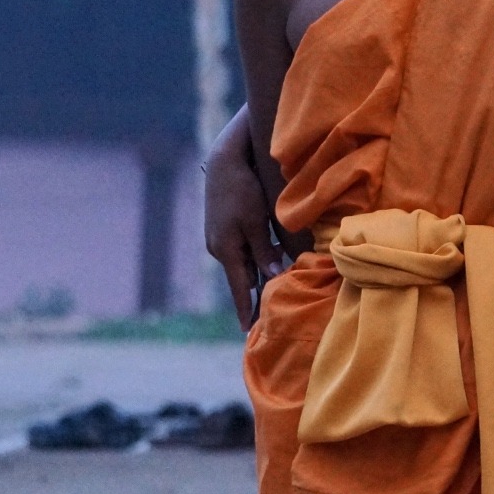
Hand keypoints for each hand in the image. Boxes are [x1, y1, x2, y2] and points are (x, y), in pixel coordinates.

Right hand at [203, 113, 279, 329]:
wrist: (224, 162)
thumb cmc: (242, 189)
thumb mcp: (256, 221)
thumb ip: (264, 249)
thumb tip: (273, 275)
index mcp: (227, 250)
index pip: (240, 288)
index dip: (246, 309)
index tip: (247, 332)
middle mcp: (221, 248)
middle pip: (242, 280)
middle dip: (253, 299)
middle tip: (262, 322)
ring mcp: (221, 238)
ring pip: (244, 264)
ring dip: (256, 280)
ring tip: (267, 300)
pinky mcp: (226, 228)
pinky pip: (243, 251)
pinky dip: (255, 261)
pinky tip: (265, 267)